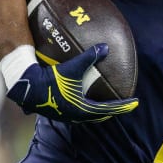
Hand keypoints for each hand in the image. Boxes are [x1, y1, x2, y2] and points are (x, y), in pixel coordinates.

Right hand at [6, 43, 138, 122]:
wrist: (27, 87)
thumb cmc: (51, 78)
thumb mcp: (73, 67)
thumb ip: (90, 57)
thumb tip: (106, 47)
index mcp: (82, 109)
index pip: (109, 109)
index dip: (123, 106)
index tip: (135, 103)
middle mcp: (75, 115)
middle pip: (99, 116)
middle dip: (112, 110)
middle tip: (122, 104)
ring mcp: (65, 115)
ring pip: (87, 115)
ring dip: (98, 110)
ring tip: (105, 103)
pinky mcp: (57, 111)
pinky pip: (77, 112)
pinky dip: (86, 107)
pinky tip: (83, 100)